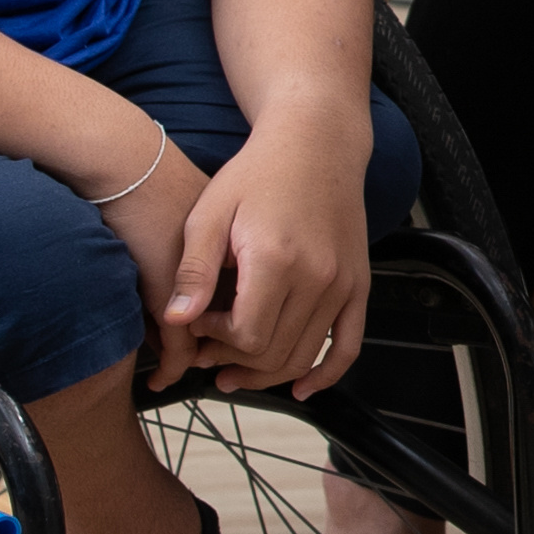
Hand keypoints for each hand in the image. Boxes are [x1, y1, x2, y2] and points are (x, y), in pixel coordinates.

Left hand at [159, 113, 371, 398]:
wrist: (315, 143)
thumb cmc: (257, 173)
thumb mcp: (210, 213)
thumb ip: (194, 271)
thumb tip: (175, 322)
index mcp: (276, 259)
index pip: (246, 335)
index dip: (214, 341)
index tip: (196, 322)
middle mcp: (317, 277)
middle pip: (274, 353)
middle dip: (232, 361)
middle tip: (205, 353)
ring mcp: (343, 284)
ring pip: (305, 356)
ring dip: (267, 374)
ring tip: (233, 371)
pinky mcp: (358, 284)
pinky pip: (348, 345)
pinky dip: (325, 375)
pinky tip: (300, 390)